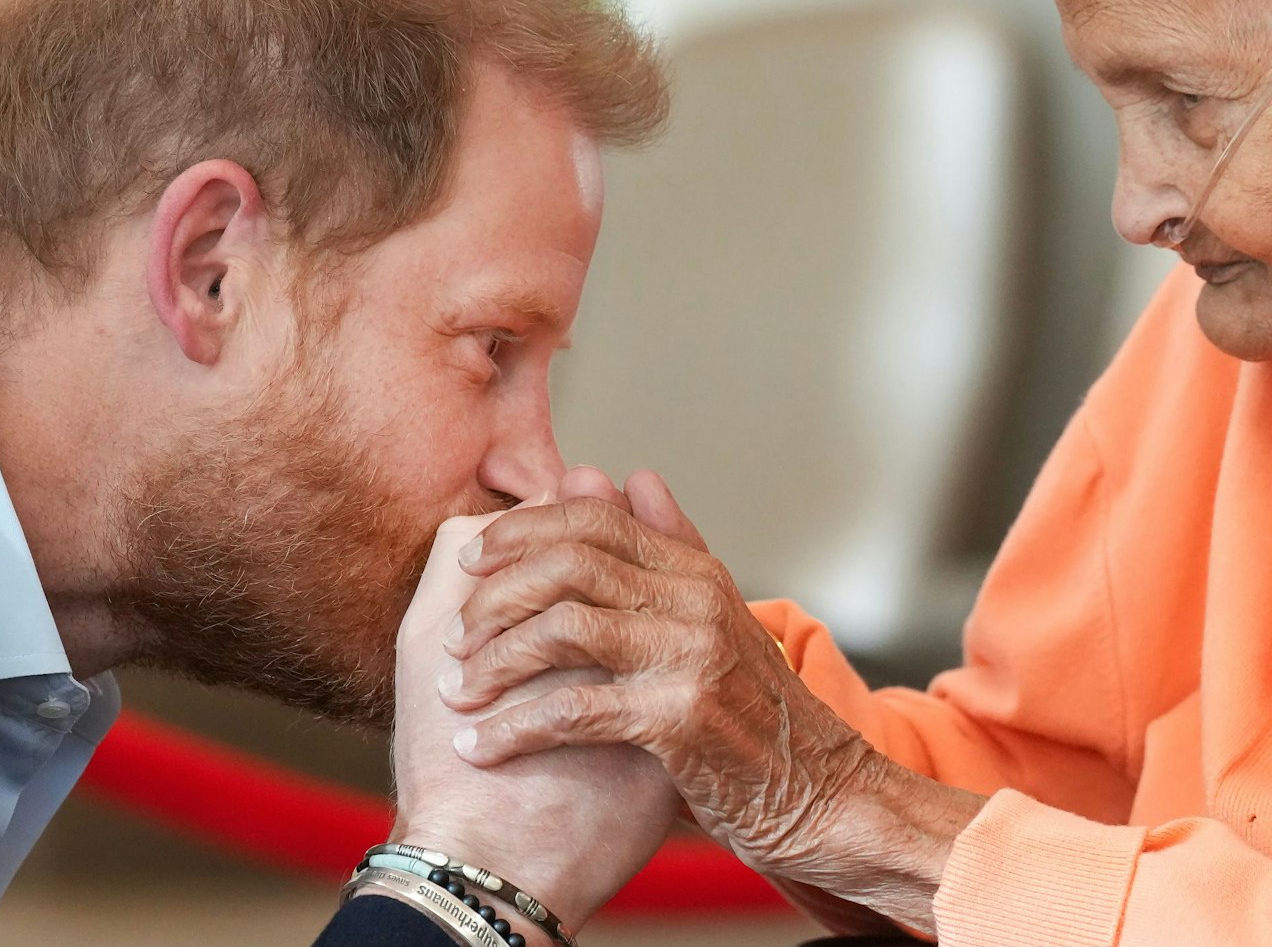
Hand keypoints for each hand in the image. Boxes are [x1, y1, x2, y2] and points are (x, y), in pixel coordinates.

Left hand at [440, 473, 985, 933]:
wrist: (820, 795)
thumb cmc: (755, 716)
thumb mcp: (718, 619)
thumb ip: (673, 550)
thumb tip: (632, 476)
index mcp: (696, 570)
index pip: (591, 519)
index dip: (520, 531)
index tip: (469, 560)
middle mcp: (695, 599)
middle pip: (567, 562)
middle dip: (494, 594)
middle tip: (450, 635)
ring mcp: (690, 653)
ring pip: (562, 627)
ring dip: (494, 661)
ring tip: (455, 692)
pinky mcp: (680, 715)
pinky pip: (572, 708)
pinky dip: (514, 727)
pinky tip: (479, 747)